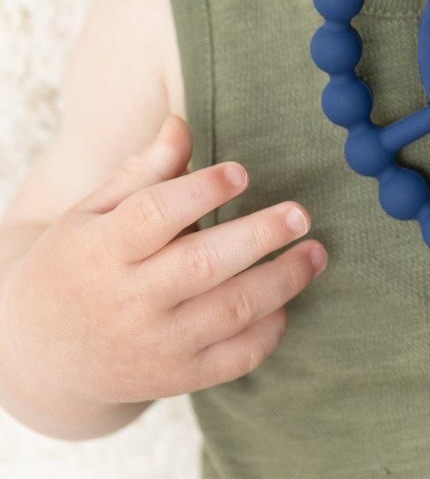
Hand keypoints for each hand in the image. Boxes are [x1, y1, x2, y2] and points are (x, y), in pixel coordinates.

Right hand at [0, 115, 325, 411]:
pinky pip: (235, 358)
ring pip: (230, 312)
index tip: (242, 172)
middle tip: (300, 213)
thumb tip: (181, 123)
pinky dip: (270, 331)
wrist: (42, 355)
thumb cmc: (79, 263)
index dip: (202, 191)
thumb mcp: (93, 212)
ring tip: (316, 252)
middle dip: (260, 236)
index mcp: (102, 250)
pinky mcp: (178, 378)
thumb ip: (142, 170)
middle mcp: (129, 301)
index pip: (154, 216)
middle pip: (203, 265)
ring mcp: (156, 346)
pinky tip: (288, 300)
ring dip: (283, 280)